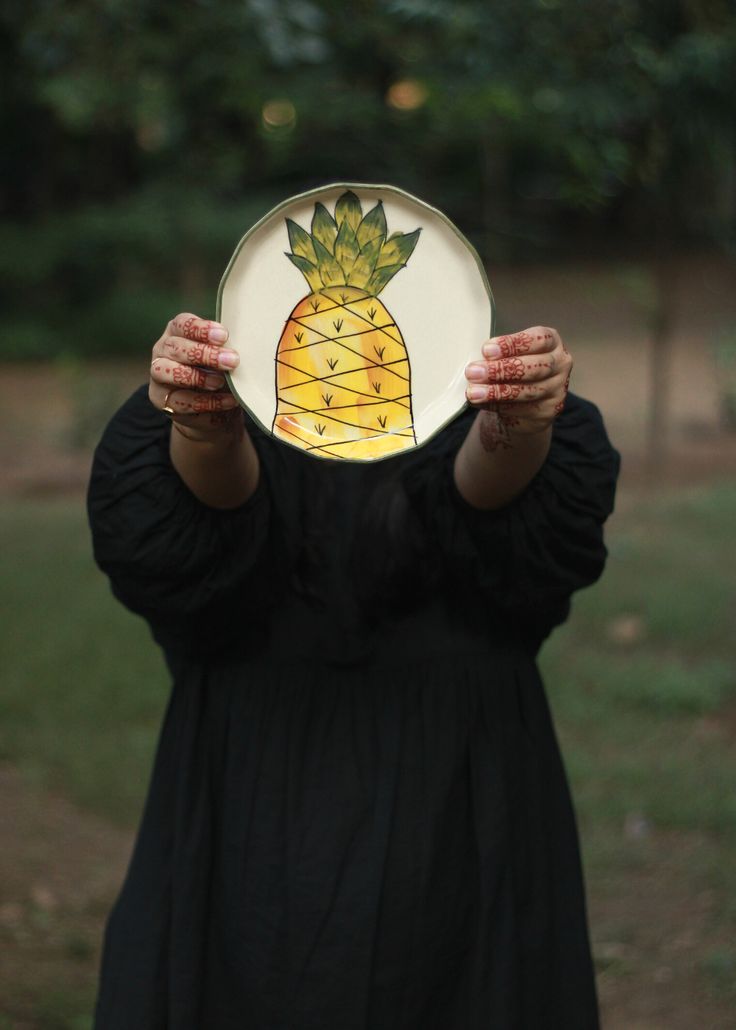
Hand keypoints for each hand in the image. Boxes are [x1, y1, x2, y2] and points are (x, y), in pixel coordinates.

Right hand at [149, 312, 241, 438]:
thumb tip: (247, 346)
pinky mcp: (162, 400)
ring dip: (198, 377)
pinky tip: (227, 400)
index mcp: (177, 332)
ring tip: (221, 382)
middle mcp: (163, 351)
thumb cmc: (218, 371)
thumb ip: (226, 349)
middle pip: (176, 347)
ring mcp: (159, 375)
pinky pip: (182, 401)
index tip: (224, 336)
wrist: (212, 407)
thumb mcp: (223, 356)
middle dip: (204, 354)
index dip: (201, 329)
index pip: (183, 324)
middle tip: (232, 361)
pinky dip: (207, 402)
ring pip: (168, 372)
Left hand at [464, 327, 571, 449]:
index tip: (486, 350)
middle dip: (500, 370)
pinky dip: (497, 406)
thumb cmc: (516, 369)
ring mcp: (557, 389)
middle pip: (533, 367)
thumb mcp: (511, 355)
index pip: (537, 339)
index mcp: (552, 342)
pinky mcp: (549, 411)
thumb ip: (499, 355)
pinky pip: (521, 409)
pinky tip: (481, 403)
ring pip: (526, 391)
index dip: (511, 345)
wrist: (525, 403)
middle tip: (473, 372)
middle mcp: (560, 364)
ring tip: (473, 392)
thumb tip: (476, 364)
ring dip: (496, 392)